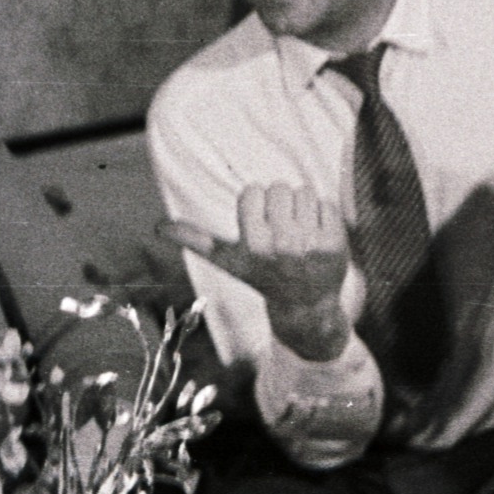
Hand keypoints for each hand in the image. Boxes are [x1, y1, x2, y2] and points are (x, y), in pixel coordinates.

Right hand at [159, 184, 351, 360]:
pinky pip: (326, 203)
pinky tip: (318, 236)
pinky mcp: (335, 243)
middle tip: (282, 230)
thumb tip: (158, 227)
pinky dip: (323, 215)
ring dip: (302, 208)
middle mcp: (281, 244)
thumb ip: (195, 240)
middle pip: (279, 188)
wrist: (304, 305)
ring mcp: (310, 244)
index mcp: (253, 245)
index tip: (261, 227)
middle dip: (280, 205)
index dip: (257, 206)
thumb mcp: (228, 261)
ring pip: (304, 192)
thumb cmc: (262, 275)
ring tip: (300, 232)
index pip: (253, 192)